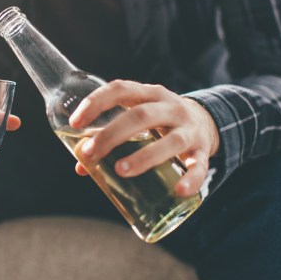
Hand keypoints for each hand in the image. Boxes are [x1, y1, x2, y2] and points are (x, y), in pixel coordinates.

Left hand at [68, 81, 218, 196]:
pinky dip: (191, 179)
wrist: (205, 122)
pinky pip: (199, 166)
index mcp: (150, 94)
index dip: (96, 102)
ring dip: (144, 157)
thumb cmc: (159, 122)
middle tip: (91, 153)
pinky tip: (178, 190)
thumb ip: (111, 137)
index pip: (121, 89)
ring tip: (120, 171)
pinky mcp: (203, 151)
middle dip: (112, 134)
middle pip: (141, 116)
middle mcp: (171, 107)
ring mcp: (190, 129)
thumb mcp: (138, 120)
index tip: (75, 123)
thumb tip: (82, 165)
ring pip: (170, 141)